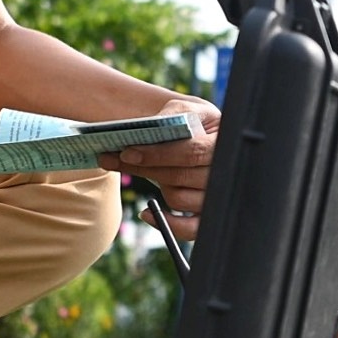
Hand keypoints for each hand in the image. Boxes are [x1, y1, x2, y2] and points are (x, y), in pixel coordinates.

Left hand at [101, 93, 217, 239]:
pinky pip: (189, 229)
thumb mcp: (188, 109)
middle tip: (111, 158)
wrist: (203, 132)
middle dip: (143, 168)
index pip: (190, 152)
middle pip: (179, 177)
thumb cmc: (194, 120)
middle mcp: (225, 173)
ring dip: (154, 184)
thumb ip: (174, 115)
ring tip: (139, 168)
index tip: (127, 152)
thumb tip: (152, 128)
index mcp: (223, 144)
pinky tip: (146, 212)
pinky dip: (167, 224)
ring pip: (178, 198)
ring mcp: (217, 196)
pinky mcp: (208, 214)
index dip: (158, 155)